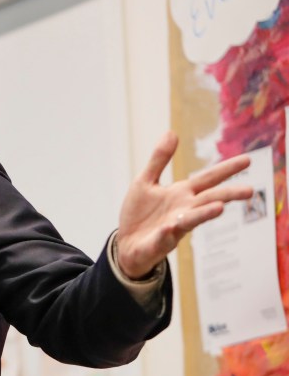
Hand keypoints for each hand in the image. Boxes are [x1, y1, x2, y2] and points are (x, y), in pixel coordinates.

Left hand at [116, 131, 252, 278]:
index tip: (248, 160)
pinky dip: (167, 232)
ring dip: (204, 214)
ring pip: (192, 220)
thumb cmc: (140, 213)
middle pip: (209, 200)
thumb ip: (159, 159)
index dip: (226, 169)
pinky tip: (170, 227)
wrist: (126, 243)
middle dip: (228, 195)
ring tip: (219, 208)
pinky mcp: (159, 242)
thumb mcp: (145, 181)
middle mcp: (184, 209)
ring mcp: (174, 227)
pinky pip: (164, 237)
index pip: (208, 179)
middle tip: (249, 190)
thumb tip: (172, 132)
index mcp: (182, 193)